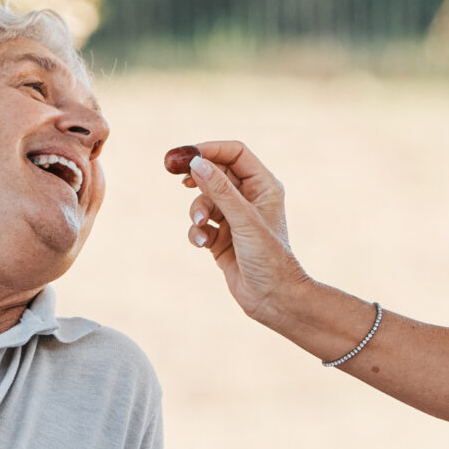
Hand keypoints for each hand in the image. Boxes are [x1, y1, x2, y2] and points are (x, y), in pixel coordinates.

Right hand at [168, 141, 308, 324]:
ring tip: (202, 225)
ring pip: (205, 200)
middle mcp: (249, 198)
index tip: (186, 155)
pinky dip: (198, 231)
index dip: (210, 150)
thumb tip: (197, 164)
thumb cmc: (269, 258)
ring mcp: (235, 218)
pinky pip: (201, 224)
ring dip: (197, 211)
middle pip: (216, 173)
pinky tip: (204, 243)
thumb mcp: (243, 219)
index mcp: (263, 186)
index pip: (235, 154)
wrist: (273, 298)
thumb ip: (219, 190)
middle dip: (198, 180)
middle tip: (176, 176)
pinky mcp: (222, 238)